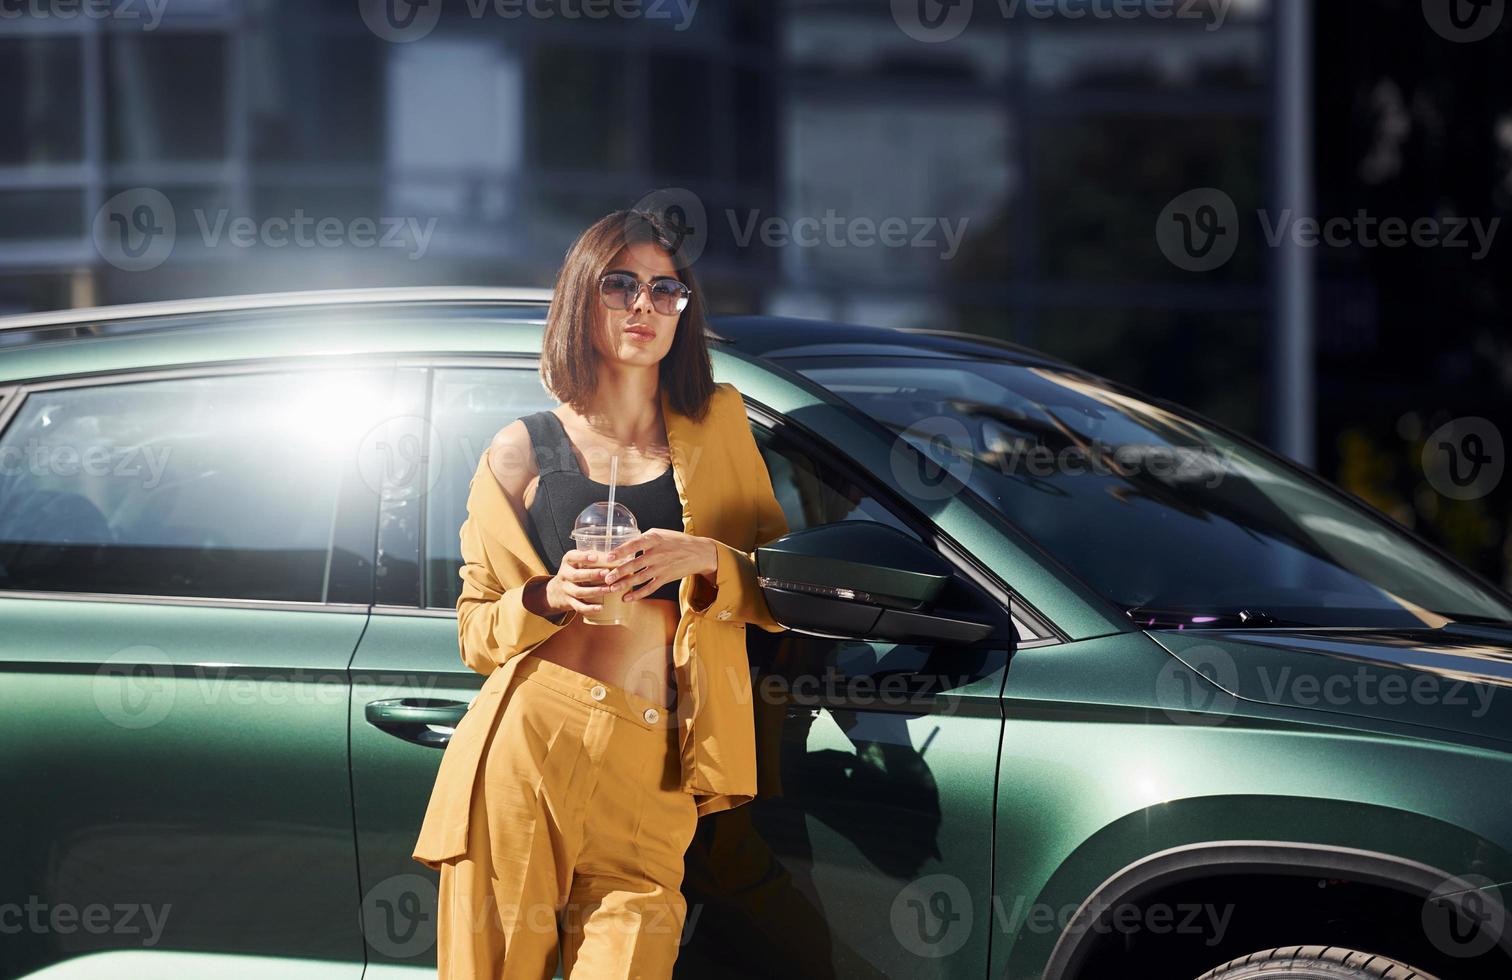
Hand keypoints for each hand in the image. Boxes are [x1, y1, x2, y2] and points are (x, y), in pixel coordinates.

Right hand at [544, 548, 626, 615]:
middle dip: (592, 574)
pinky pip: (578, 606)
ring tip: (609, 589)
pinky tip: (601, 608)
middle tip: (606, 573)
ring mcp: (566, 589)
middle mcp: (565, 574)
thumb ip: (592, 557)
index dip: (583, 557)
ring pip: (579, 592)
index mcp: (568, 561)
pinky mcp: (569, 602)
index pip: (572, 557)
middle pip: (576, 575)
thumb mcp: (577, 562)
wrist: (555, 592)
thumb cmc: (575, 571)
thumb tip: (619, 554)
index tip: (595, 557)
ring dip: (595, 591)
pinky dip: (590, 608)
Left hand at [602, 529, 717, 602]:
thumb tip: (624, 544)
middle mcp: (657, 554)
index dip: (621, 551)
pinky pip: (650, 588)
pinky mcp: (665, 578)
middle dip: (619, 572)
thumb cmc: (677, 541)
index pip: (634, 545)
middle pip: (634, 564)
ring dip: (625, 584)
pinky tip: (627, 598)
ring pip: (640, 578)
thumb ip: (643, 538)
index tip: (609, 557)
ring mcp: (661, 567)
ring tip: (612, 589)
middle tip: (606, 578)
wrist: (699, 553)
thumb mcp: (660, 533)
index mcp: (654, 539)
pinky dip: (638, 594)